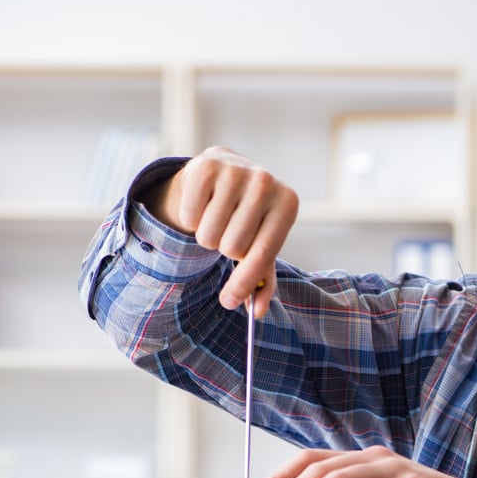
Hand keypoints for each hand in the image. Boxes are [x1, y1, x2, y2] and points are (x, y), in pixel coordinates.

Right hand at [141, 146, 298, 317]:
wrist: (229, 171)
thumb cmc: (249, 218)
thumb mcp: (261, 245)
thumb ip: (262, 281)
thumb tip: (256, 311)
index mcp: (287, 204)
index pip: (262, 255)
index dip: (243, 283)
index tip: (228, 302)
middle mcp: (265, 183)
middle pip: (231, 248)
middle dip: (225, 249)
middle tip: (230, 232)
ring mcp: (237, 170)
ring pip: (208, 236)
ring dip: (208, 236)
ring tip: (218, 218)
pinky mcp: (206, 166)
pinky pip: (189, 217)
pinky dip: (191, 219)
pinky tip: (204, 204)